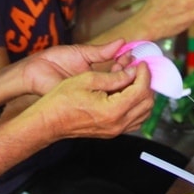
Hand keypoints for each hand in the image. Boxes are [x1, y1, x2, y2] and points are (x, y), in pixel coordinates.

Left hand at [20, 39, 127, 95]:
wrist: (33, 71)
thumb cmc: (54, 60)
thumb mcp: (82, 52)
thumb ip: (102, 51)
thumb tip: (122, 42)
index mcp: (96, 75)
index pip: (118, 71)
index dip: (127, 64)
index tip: (135, 56)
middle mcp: (95, 87)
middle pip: (119, 83)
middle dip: (129, 72)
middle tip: (135, 63)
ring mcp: (90, 96)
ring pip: (113, 92)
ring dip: (123, 81)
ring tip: (128, 69)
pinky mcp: (83, 101)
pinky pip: (101, 98)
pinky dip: (110, 89)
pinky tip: (117, 81)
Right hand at [29, 63, 154, 139]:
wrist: (47, 121)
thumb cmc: (61, 100)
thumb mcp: (87, 79)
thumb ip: (114, 76)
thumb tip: (132, 71)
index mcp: (113, 110)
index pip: (141, 89)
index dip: (144, 73)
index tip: (141, 62)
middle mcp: (117, 124)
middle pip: (146, 102)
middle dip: (146, 82)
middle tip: (138, 68)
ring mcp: (115, 130)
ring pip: (143, 112)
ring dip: (142, 93)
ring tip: (133, 78)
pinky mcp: (111, 131)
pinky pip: (134, 119)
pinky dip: (136, 104)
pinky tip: (126, 92)